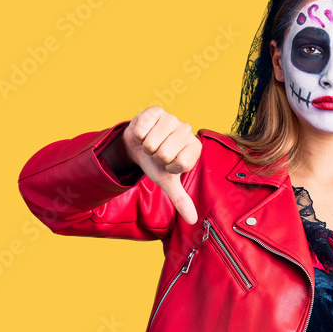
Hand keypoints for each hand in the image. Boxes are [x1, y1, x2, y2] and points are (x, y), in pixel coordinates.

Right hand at [118, 106, 200, 224]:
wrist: (137, 145)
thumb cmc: (156, 163)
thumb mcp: (167, 181)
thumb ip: (181, 200)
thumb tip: (192, 220)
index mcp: (195, 147)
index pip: (181, 164)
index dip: (169, 167)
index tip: (168, 164)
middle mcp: (187, 130)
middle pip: (165, 153)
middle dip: (155, 157)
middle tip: (157, 153)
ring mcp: (172, 118)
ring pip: (152, 142)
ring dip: (146, 146)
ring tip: (150, 144)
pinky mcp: (156, 111)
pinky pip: (142, 129)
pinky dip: (138, 135)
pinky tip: (143, 133)